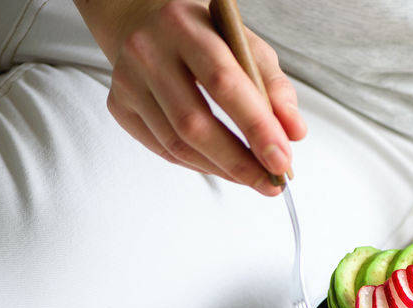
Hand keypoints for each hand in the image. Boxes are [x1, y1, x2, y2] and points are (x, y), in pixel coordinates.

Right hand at [77, 0, 305, 194]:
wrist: (145, 20)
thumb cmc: (206, 37)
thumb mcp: (246, 45)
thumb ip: (275, 87)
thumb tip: (294, 133)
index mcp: (185, 28)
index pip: (224, 83)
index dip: (256, 128)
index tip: (283, 161)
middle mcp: (148, 52)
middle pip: (195, 123)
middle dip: (240, 162)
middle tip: (272, 183)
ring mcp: (126, 81)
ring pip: (177, 143)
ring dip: (222, 169)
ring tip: (255, 179)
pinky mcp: (118, 106)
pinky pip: (163, 149)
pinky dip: (200, 165)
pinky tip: (224, 168)